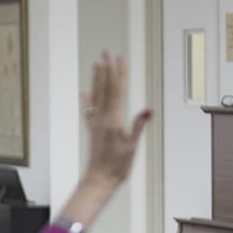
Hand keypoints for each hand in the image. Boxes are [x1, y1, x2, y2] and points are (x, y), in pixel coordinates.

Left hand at [81, 52, 150, 188]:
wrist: (99, 180)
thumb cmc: (116, 167)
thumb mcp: (132, 147)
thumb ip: (138, 126)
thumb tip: (147, 110)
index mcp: (114, 120)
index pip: (118, 91)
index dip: (119, 74)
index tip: (119, 58)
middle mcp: (103, 118)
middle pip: (105, 89)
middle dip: (107, 70)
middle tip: (106, 53)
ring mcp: (96, 123)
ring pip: (96, 95)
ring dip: (97, 79)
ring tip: (96, 64)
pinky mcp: (93, 130)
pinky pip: (89, 110)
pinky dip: (87, 99)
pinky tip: (84, 91)